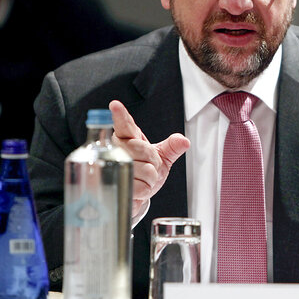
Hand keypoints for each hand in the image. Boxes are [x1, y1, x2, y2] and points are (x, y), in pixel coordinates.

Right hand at [109, 100, 189, 224]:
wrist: (137, 193)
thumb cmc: (146, 170)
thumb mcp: (163, 155)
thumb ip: (173, 146)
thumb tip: (184, 141)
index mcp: (129, 138)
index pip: (125, 125)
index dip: (120, 116)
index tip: (115, 105)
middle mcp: (119, 150)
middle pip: (143, 151)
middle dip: (153, 162)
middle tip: (149, 166)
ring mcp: (114, 167)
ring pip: (144, 170)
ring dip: (149, 179)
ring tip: (142, 179)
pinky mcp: (114, 185)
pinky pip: (138, 187)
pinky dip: (144, 190)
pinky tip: (138, 189)